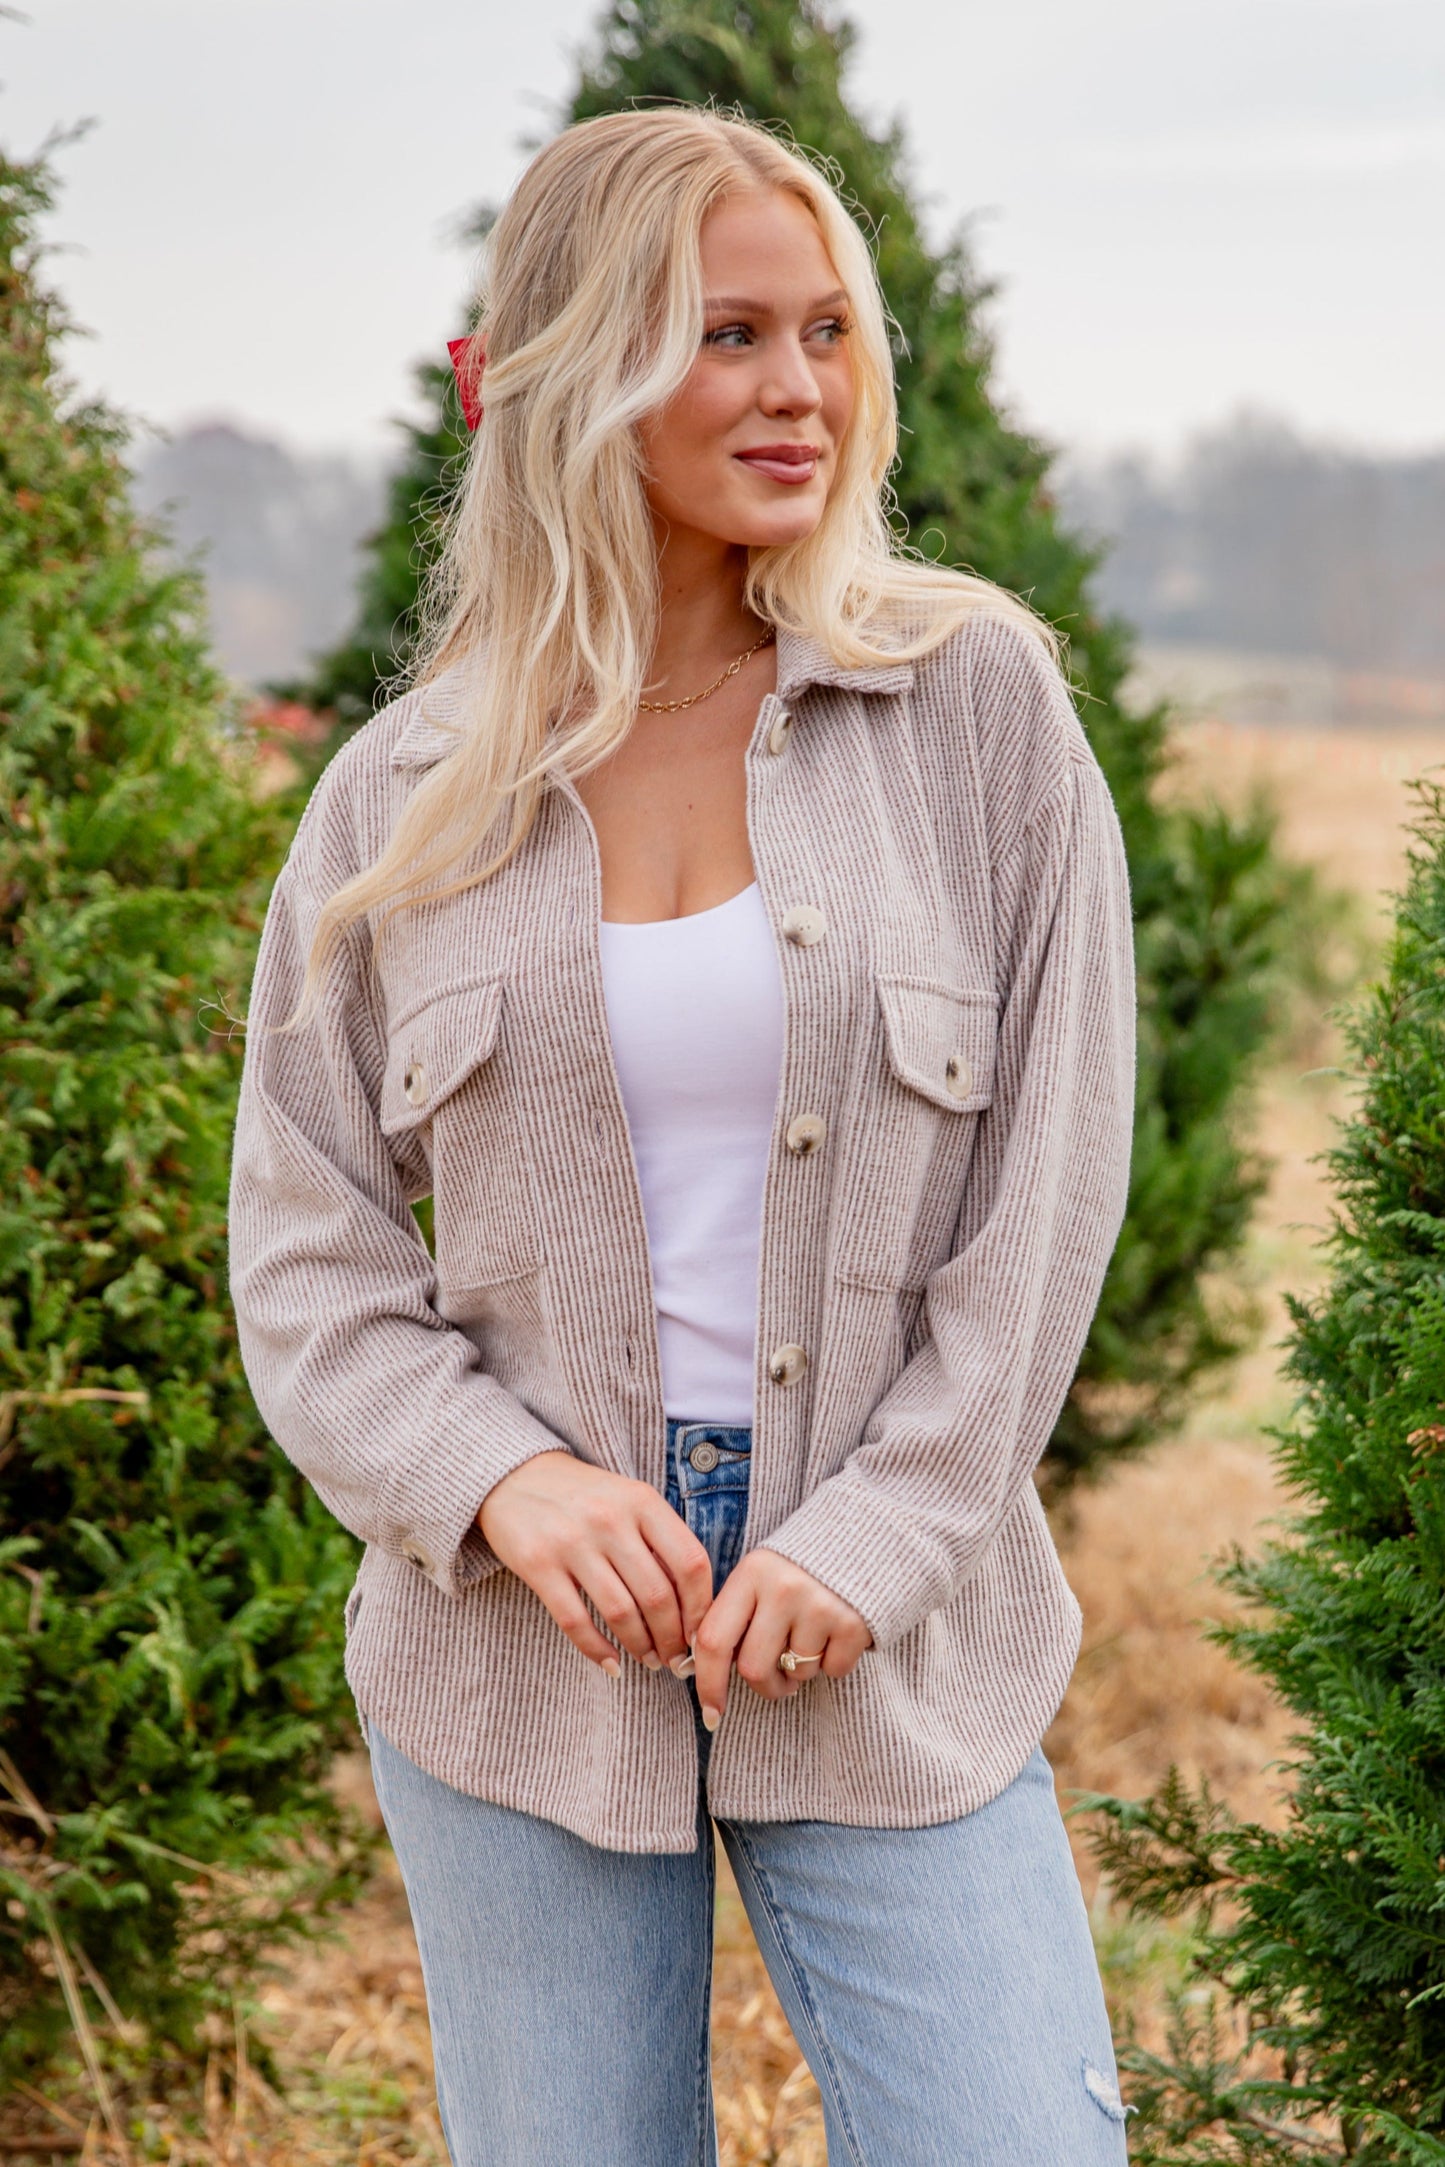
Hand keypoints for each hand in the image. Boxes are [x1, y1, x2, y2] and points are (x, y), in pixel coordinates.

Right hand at [478, 1451, 713, 1674]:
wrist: (514, 1476)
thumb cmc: (584, 1497)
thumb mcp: (628, 1500)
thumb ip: (658, 1541)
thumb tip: (691, 1606)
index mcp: (641, 1501)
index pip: (690, 1562)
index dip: (701, 1607)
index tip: (700, 1633)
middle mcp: (610, 1519)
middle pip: (657, 1595)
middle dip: (673, 1639)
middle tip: (675, 1660)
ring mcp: (572, 1542)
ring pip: (621, 1613)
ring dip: (641, 1647)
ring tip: (649, 1660)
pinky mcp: (538, 1564)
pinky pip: (575, 1621)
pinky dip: (598, 1650)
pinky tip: (612, 1664)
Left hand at [692, 1550, 872, 1730]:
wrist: (868, 1538)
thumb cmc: (801, 1567)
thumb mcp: (761, 1575)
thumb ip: (735, 1614)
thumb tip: (699, 1669)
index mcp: (751, 1573)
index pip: (714, 1640)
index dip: (708, 1683)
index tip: (711, 1713)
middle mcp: (783, 1589)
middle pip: (753, 1669)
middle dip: (765, 1685)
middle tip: (778, 1677)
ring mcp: (820, 1605)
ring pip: (797, 1673)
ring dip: (802, 1669)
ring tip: (813, 1638)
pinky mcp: (854, 1623)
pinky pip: (834, 1670)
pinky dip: (836, 1662)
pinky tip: (839, 1633)